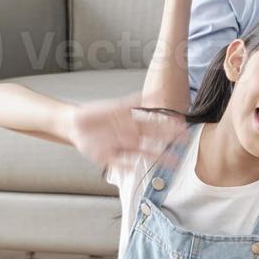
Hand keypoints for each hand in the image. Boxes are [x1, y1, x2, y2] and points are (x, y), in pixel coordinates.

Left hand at [66, 94, 183, 171]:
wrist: (75, 124)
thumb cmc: (96, 115)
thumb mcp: (117, 106)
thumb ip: (135, 100)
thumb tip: (154, 90)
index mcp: (133, 125)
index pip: (155, 126)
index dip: (168, 127)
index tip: (182, 127)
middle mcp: (130, 138)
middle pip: (153, 142)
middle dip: (168, 144)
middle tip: (183, 146)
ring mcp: (121, 148)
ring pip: (142, 154)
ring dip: (156, 157)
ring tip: (170, 162)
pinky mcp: (107, 157)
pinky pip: (119, 163)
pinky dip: (126, 166)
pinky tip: (134, 168)